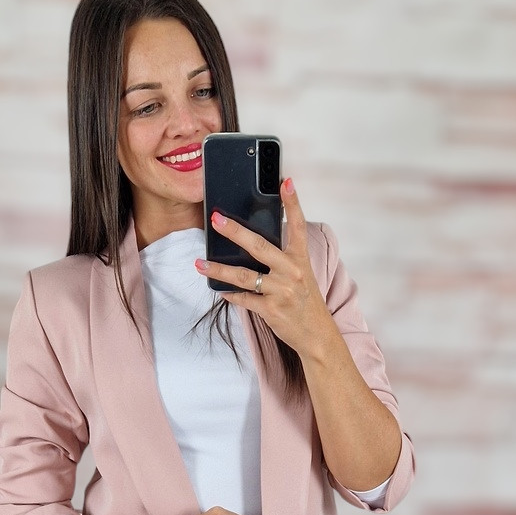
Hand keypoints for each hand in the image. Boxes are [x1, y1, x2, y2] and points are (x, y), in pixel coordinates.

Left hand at [195, 178, 333, 358]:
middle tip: (215, 219)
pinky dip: (229, 294)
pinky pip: (243, 298)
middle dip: (235, 231)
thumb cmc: (304, 301)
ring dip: (218, 268)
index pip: (296, 225)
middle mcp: (292, 272)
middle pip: (259, 246)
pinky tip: (217, 289)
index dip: (293, 202)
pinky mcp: (271, 310)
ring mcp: (281, 291)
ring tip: (199, 263)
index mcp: (299, 259)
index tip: (286, 180)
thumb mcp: (299, 275)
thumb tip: (248, 244)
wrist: (316, 334)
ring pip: (243, 275)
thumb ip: (280, 258)